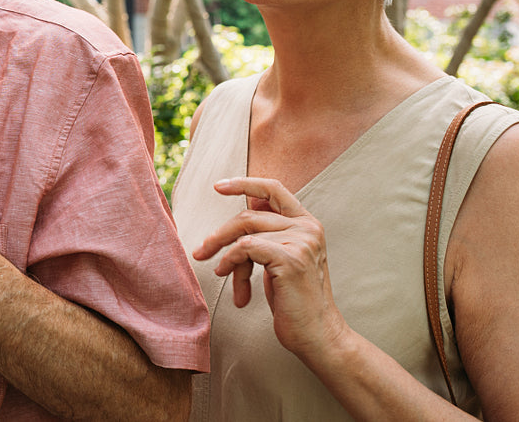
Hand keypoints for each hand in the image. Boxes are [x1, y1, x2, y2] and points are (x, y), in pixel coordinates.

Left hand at [191, 177, 348, 363]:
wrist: (317, 335)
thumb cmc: (294, 301)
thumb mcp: (280, 260)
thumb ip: (266, 236)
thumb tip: (235, 221)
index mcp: (307, 223)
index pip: (274, 188)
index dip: (244, 184)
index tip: (217, 186)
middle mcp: (308, 227)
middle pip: (248, 215)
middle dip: (220, 235)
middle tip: (200, 252)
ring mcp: (301, 241)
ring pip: (244, 232)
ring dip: (225, 255)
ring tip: (219, 274)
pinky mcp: (290, 258)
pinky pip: (245, 248)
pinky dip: (230, 262)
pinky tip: (228, 278)